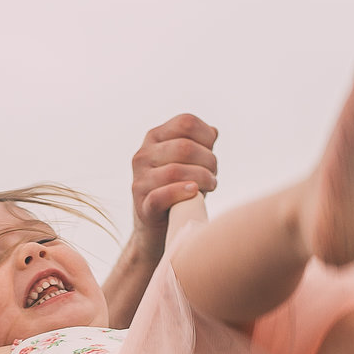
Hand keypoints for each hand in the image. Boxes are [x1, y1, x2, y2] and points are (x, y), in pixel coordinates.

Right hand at [129, 113, 218, 244]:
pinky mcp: (142, 206)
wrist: (158, 230)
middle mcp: (143, 155)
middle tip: (213, 175)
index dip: (206, 137)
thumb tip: (213, 132)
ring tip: (210, 186)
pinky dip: (182, 193)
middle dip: (208, 161)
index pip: (186, 122)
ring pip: (174, 171)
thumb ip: (198, 145)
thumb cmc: (178, 192)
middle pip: (184, 146)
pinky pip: (161, 195)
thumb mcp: (187, 163)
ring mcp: (140, 181)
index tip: (211, 153)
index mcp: (154, 138)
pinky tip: (194, 193)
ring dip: (202, 178)